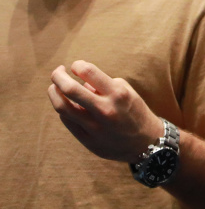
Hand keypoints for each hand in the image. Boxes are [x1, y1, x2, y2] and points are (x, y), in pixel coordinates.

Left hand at [48, 61, 164, 163]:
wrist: (146, 143)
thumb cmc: (136, 112)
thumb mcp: (127, 92)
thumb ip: (104, 86)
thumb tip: (80, 82)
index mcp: (118, 93)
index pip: (89, 72)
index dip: (78, 65)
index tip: (76, 66)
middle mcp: (105, 109)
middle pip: (70, 89)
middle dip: (58, 76)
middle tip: (57, 72)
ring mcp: (95, 127)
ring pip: (63, 107)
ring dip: (54, 93)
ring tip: (54, 87)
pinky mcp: (88, 140)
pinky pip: (68, 121)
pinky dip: (64, 109)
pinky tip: (66, 104)